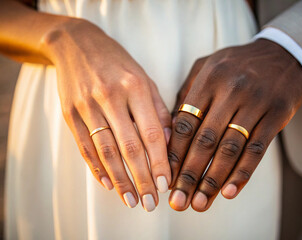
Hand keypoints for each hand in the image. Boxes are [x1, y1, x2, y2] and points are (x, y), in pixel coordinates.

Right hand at [43, 19, 170, 211]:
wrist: (76, 44)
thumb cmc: (118, 63)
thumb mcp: (144, 78)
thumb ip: (158, 110)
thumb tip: (168, 143)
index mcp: (136, 87)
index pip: (152, 133)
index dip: (159, 162)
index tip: (166, 184)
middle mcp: (111, 97)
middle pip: (129, 147)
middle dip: (141, 178)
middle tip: (150, 203)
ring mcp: (87, 105)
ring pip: (106, 151)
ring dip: (119, 179)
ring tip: (130, 199)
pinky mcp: (70, 113)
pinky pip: (84, 146)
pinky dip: (96, 167)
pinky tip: (107, 183)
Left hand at [168, 39, 301, 210]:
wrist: (283, 54)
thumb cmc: (237, 64)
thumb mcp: (208, 66)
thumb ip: (188, 93)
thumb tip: (170, 129)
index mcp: (208, 79)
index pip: (185, 122)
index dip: (173, 152)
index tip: (165, 177)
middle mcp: (230, 91)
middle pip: (205, 140)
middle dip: (189, 174)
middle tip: (177, 201)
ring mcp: (256, 103)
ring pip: (230, 148)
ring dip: (213, 180)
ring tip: (200, 203)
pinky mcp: (277, 114)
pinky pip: (257, 149)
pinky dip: (242, 173)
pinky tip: (229, 191)